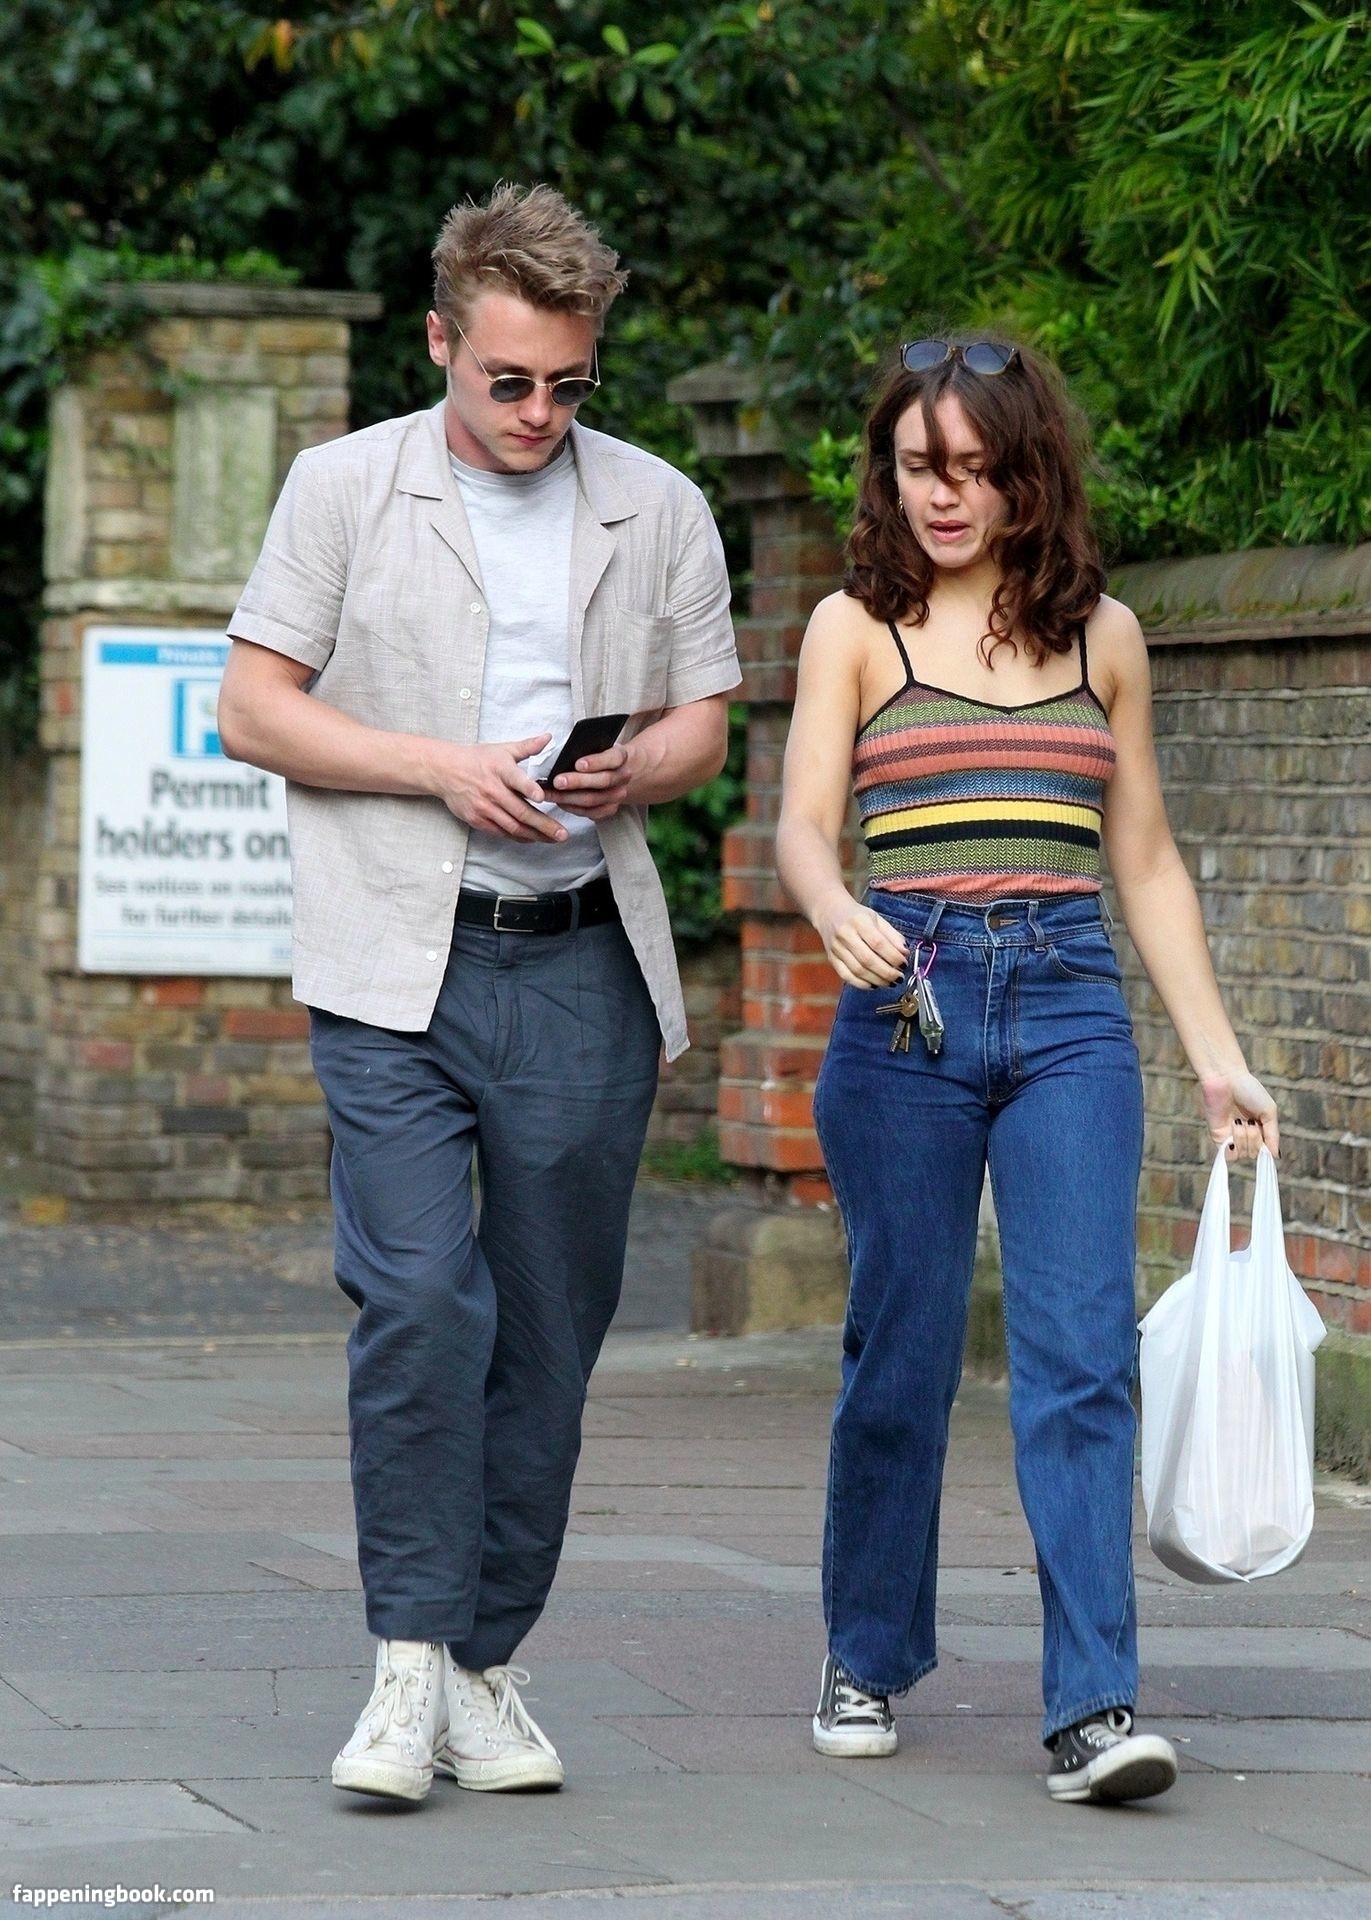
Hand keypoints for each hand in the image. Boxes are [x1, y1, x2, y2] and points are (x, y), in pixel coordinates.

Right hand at [428, 734, 568, 842]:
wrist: (445, 771)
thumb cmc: (477, 759)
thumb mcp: (503, 749)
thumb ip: (527, 746)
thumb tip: (548, 737)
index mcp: (500, 769)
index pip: (515, 779)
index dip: (529, 788)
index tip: (541, 797)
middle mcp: (492, 790)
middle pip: (520, 811)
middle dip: (544, 825)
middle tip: (562, 834)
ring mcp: (484, 807)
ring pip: (513, 826)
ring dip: (535, 835)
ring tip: (553, 839)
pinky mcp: (477, 820)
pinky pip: (501, 832)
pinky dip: (518, 837)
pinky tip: (533, 838)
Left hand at [549, 744, 633, 820]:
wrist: (613, 772)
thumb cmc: (597, 756)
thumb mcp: (594, 746)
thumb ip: (582, 749)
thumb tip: (560, 755)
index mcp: (621, 756)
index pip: (613, 758)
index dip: (596, 762)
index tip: (577, 764)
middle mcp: (623, 776)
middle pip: (603, 781)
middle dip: (578, 782)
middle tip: (557, 781)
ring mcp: (618, 795)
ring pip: (594, 800)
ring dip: (569, 798)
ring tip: (550, 793)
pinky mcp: (609, 809)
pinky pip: (590, 812)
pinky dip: (572, 808)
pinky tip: (558, 802)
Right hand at [815, 894, 908, 988]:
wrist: (829, 912)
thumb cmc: (857, 916)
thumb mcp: (877, 919)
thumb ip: (892, 935)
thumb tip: (904, 953)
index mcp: (859, 921)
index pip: (878, 943)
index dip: (893, 956)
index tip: (904, 964)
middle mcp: (845, 934)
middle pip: (867, 960)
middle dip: (887, 972)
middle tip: (899, 977)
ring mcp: (836, 948)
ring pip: (858, 971)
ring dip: (877, 980)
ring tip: (890, 982)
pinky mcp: (832, 959)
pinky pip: (846, 976)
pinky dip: (862, 984)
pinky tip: (874, 984)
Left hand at [1200, 1069, 1278, 1159]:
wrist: (1226, 1079)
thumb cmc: (1249, 1090)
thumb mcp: (1269, 1111)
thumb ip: (1273, 1135)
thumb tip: (1275, 1156)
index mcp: (1259, 1129)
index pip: (1265, 1150)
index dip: (1266, 1149)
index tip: (1266, 1139)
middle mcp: (1245, 1135)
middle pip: (1254, 1153)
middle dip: (1255, 1139)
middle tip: (1250, 1122)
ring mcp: (1231, 1136)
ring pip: (1242, 1155)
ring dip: (1244, 1139)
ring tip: (1239, 1122)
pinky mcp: (1218, 1136)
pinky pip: (1227, 1155)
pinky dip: (1232, 1148)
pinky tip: (1234, 1130)